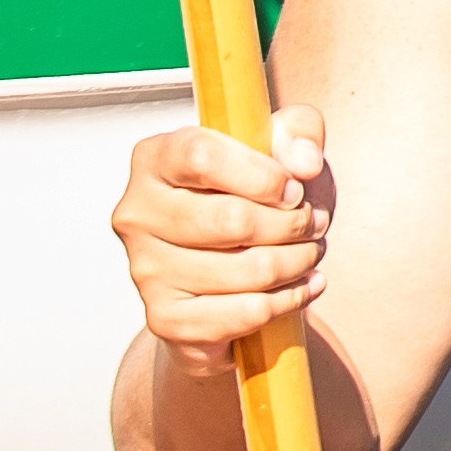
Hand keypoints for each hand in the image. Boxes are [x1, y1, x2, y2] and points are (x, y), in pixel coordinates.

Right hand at [113, 106, 332, 377]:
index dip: (263, 175)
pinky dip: (290, 299)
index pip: (203, 157)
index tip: (293, 189)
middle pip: (232, 220)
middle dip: (294, 224)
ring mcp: (146, 271)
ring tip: (309, 252)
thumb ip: (300, 132)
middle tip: (312, 224)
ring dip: (299, 261)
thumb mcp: (284, 149)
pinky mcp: (166, 319)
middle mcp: (138, 214)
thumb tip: (303, 163)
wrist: (230, 273)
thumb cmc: (257, 198)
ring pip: (249, 269)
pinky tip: (304, 285)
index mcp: (155, 159)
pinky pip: (247, 312)